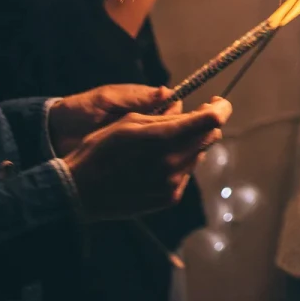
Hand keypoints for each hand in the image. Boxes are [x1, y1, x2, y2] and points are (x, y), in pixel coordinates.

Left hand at [49, 84, 174, 155]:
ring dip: (167, 151)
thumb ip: (135, 97)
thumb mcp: (107, 100)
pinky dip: (153, 164)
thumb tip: (166, 92)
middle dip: (177, 134)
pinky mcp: (129, 158)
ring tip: (162, 157)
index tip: (178, 121)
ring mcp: (137, 142)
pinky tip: (152, 169)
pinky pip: (149, 160)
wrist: (54, 133)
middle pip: (174, 128)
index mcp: (142, 104)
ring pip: (165, 146)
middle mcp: (144, 122)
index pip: (173, 107)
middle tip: (171, 143)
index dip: (178, 114)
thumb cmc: (79, 110)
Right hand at [64, 98, 232, 220]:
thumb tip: (187, 109)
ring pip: (198, 155)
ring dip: (190, 144)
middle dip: (206, 124)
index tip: (218, 103)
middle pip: (210, 137)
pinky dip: (179, 163)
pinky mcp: (170, 197)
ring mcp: (173, 183)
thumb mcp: (128, 122)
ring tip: (166, 141)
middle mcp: (173, 162)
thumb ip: (163, 116)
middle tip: (194, 116)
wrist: (78, 192)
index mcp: (162, 138)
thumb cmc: (100, 149)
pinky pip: (186, 173)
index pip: (210, 120)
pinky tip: (158, 162)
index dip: (221, 108)